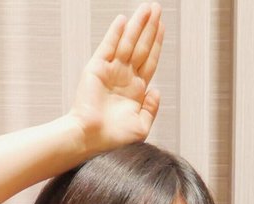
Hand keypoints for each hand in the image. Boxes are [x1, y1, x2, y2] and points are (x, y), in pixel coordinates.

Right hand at [69, 3, 164, 153]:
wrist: (92, 140)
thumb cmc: (114, 139)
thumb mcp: (141, 126)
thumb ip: (151, 108)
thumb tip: (156, 90)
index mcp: (135, 90)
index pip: (149, 60)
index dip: (156, 43)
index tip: (162, 26)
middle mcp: (124, 77)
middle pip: (141, 47)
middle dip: (149, 27)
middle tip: (157, 8)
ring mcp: (110, 72)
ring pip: (128, 43)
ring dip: (137, 25)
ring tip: (148, 9)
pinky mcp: (96, 69)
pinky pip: (108, 47)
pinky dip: (115, 33)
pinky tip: (124, 20)